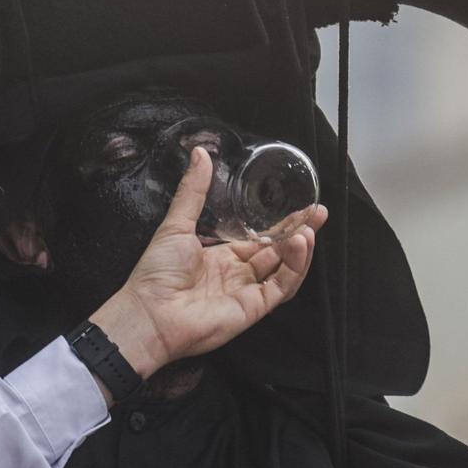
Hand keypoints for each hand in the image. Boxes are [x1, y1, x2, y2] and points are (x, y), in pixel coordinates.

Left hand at [87, 147, 323, 378]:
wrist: (148, 314)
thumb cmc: (156, 274)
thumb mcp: (176, 224)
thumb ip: (193, 190)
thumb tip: (200, 153)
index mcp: (220, 258)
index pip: (259, 239)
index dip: (280, 224)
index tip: (302, 206)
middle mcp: (236, 275)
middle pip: (277, 253)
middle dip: (299, 232)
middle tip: (318, 212)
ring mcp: (246, 293)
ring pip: (284, 269)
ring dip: (299, 248)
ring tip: (307, 228)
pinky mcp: (252, 308)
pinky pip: (281, 288)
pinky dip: (294, 268)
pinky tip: (299, 245)